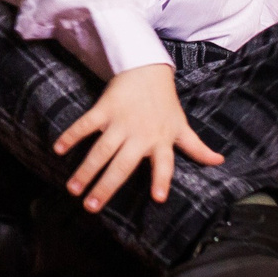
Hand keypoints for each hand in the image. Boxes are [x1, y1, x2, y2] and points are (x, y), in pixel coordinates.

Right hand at [53, 62, 223, 212]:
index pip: (164, 164)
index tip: (158, 198)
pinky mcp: (104, 109)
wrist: (148, 68)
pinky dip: (71, 136)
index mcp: (161, 141)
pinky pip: (85, 125)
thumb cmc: (165, 103)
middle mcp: (140, 135)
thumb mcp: (181, 126)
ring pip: (101, 150)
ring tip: (73, 189)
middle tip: (92, 207)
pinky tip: (57, 149)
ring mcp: (120, 122)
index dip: (162, 180)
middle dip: (106, 187)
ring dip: (86, 170)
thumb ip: (197, 148)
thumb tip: (220, 162)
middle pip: (122, 165)